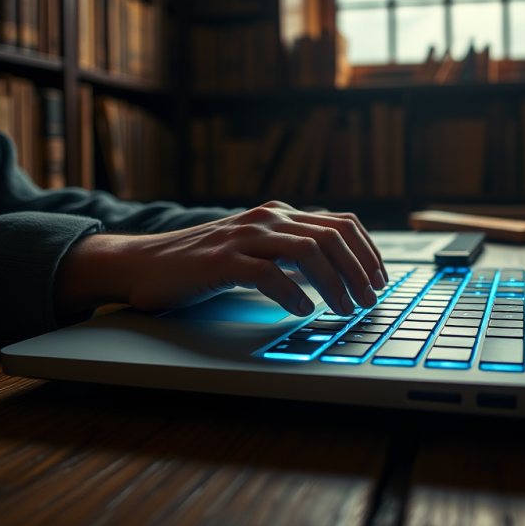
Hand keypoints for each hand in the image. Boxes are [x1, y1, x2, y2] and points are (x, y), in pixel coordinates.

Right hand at [54, 202, 387, 318]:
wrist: (144, 263)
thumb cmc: (204, 263)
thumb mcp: (257, 250)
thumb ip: (291, 252)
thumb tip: (338, 274)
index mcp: (279, 214)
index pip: (341, 223)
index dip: (368, 252)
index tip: (380, 280)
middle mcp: (266, 219)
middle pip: (331, 236)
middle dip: (359, 271)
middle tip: (370, 301)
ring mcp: (243, 237)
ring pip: (307, 251)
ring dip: (334, 283)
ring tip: (345, 309)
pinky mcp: (220, 260)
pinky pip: (268, 273)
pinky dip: (292, 293)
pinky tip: (303, 310)